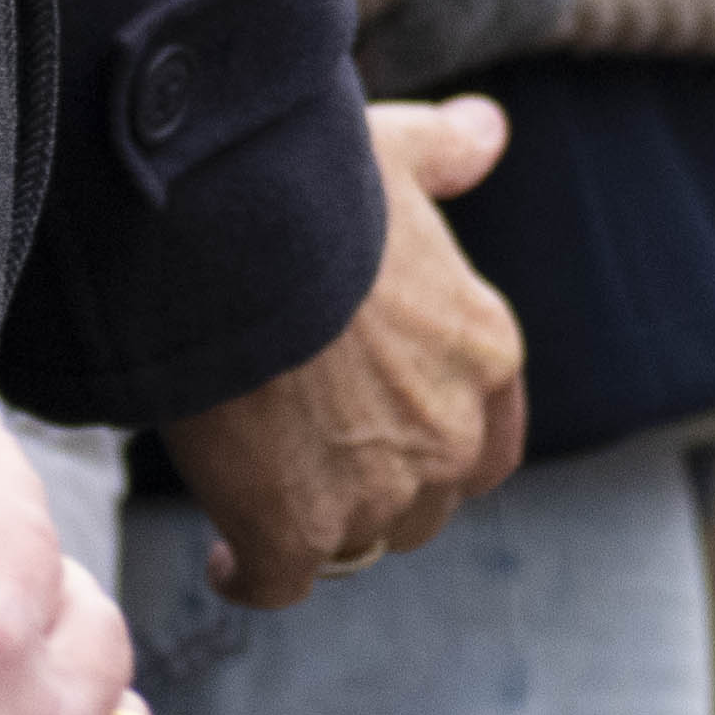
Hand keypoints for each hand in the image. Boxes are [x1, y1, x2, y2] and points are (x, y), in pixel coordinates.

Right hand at [157, 97, 525, 608]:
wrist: (233, 243)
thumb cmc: (316, 188)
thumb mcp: (400, 151)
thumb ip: (450, 151)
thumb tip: (486, 130)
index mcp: (486, 354)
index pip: (490, 449)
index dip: (440, 454)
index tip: (389, 441)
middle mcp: (448, 435)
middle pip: (425, 507)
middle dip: (379, 495)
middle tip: (315, 466)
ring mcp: (375, 493)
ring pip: (356, 545)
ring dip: (319, 530)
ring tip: (264, 500)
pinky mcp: (292, 531)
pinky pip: (275, 583)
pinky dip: (248, 576)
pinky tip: (224, 557)